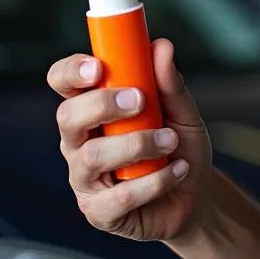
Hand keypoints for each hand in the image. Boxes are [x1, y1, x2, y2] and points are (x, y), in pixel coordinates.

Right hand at [48, 38, 212, 241]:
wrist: (195, 195)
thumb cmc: (179, 146)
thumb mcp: (182, 111)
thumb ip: (169, 83)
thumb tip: (161, 46)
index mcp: (93, 108)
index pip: (64, 82)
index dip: (71, 71)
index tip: (97, 66)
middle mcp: (80, 142)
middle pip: (67, 117)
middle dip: (102, 105)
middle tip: (140, 101)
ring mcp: (85, 179)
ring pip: (91, 157)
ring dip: (137, 144)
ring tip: (170, 141)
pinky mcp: (99, 212)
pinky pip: (118, 197)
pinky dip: (155, 181)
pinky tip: (177, 171)